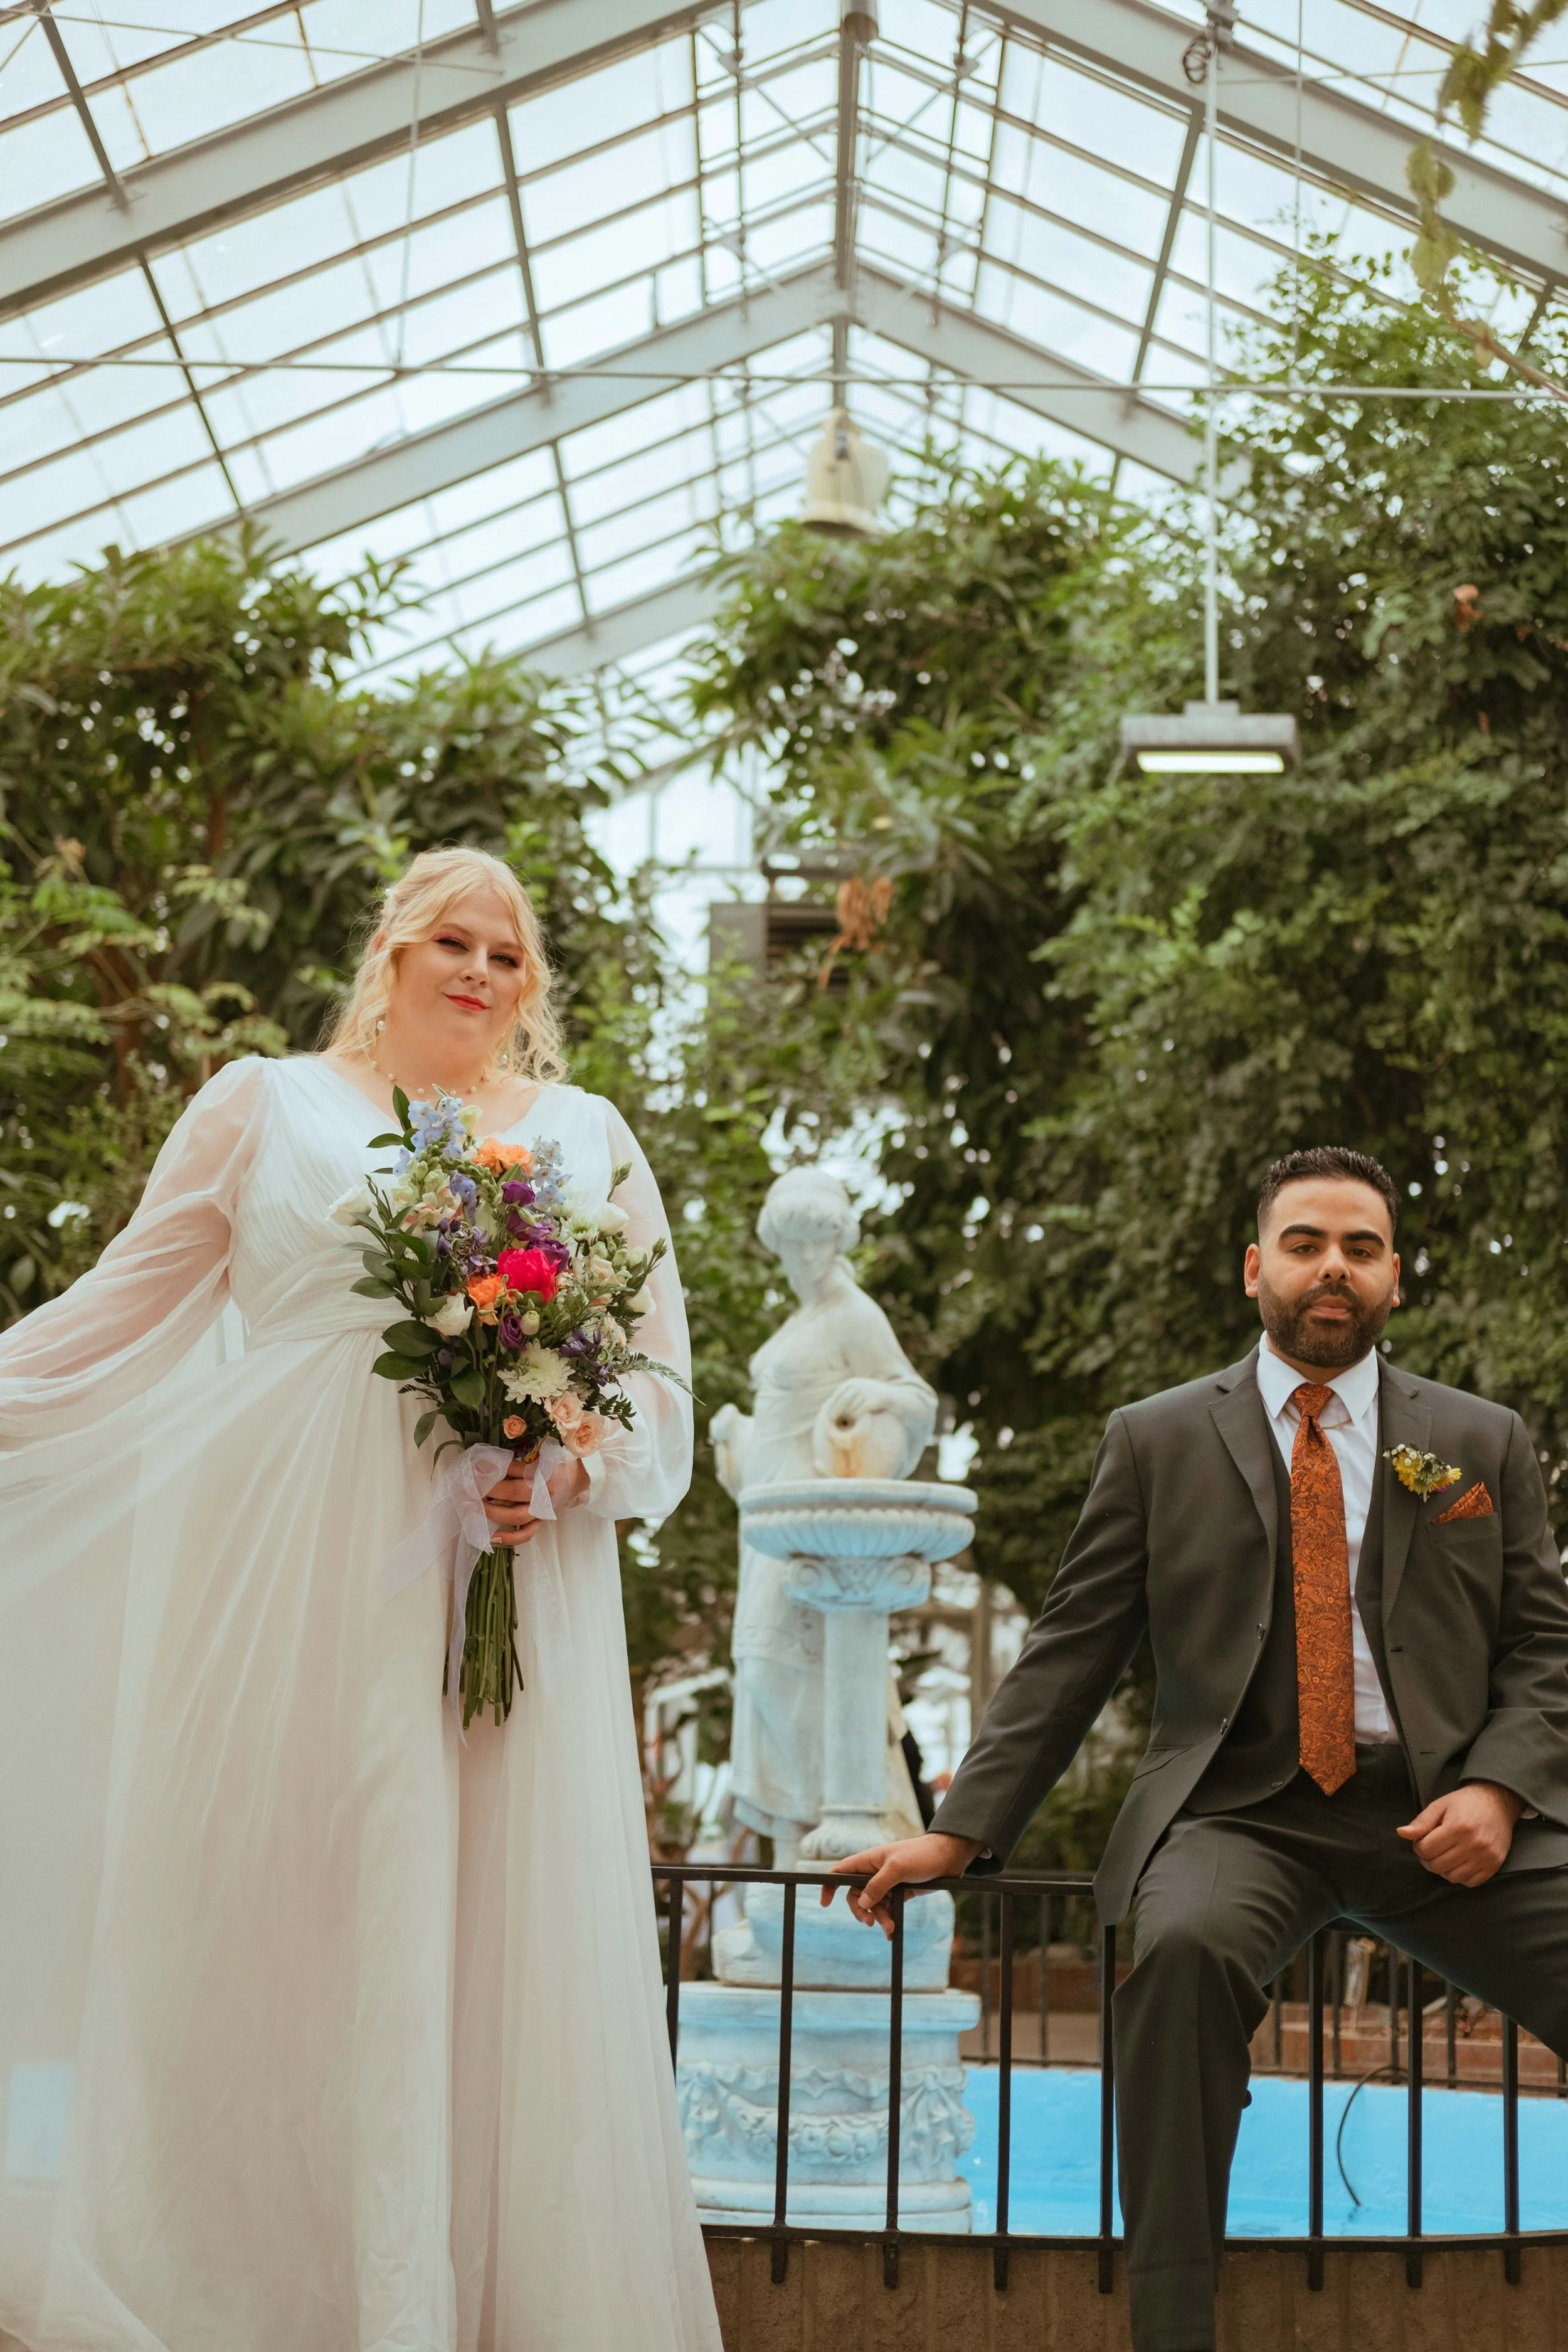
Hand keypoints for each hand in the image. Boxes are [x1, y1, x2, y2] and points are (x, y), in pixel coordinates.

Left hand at [483, 1454, 588, 1546]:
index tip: (475, 1467)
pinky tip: (491, 1536)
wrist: (575, 1479)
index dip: (492, 1468)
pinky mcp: (540, 1522)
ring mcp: (541, 1511)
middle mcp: (544, 1494)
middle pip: (512, 1492)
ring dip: (492, 1512)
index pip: (513, 1469)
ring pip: (515, 1516)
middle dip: (488, 1489)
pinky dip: (508, 1538)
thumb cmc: (554, 1464)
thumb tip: (487, 1463)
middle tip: (470, 1486)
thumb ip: (517, 1461)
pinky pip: (524, 1535)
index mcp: (544, 1473)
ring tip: (474, 1507)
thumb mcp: (539, 1456)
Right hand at [820, 1832, 983, 1936]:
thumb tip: (863, 1902)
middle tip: (870, 1922)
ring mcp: (887, 1883)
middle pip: (856, 1895)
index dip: (830, 1885)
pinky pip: (887, 1909)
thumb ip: (878, 1884)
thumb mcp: (898, 1868)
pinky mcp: (899, 1893)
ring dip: (879, 1918)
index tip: (825, 1903)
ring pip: (873, 1905)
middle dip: (861, 1910)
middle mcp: (874, 1872)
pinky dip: (888, 1920)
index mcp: (869, 1860)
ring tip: (890, 1927)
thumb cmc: (921, 1855)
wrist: (948, 1857)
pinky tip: (892, 1932)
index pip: (841, 1871)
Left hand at [823, 1376, 892, 1420]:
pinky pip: (859, 1412)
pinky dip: (855, 1418)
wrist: (890, 1396)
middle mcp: (858, 1385)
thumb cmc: (869, 1397)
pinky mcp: (872, 1400)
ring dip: (847, 1417)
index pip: (838, 1394)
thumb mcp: (857, 1393)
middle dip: (836, 1411)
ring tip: (844, 1422)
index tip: (828, 1415)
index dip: (833, 1405)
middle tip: (831, 1420)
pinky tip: (854, 1422)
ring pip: (851, 1408)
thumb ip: (845, 1397)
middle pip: (843, 1401)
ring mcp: (866, 1391)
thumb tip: (829, 1407)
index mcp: (852, 1382)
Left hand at [1397, 1781, 1523, 1885]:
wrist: (1498, 1802)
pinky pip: (1470, 1882)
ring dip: (1443, 1869)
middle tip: (1431, 1848)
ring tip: (1444, 1855)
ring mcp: (1486, 1857)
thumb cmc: (1465, 1803)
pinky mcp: (1495, 1865)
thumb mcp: (1440, 1806)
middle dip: (1428, 1859)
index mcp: (1458, 1827)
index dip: (1418, 1846)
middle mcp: (1474, 1844)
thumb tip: (1401, 1833)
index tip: (1422, 1840)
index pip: (1426, 1850)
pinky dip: (1460, 1876)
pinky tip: (1458, 1862)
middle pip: (1437, 1866)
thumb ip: (1421, 1822)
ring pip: (1452, 1877)